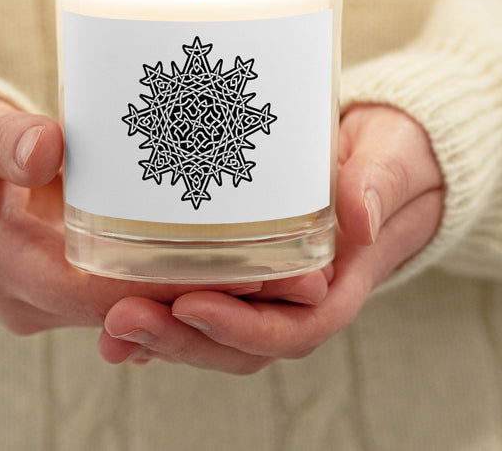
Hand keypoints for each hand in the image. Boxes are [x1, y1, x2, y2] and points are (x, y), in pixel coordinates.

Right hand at [0, 96, 326, 333]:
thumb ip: (0, 139)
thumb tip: (47, 148)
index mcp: (9, 267)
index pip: (103, 294)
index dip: (174, 287)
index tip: (241, 270)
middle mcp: (38, 299)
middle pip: (138, 312)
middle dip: (214, 299)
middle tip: (294, 273)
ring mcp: (58, 299)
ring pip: (144, 313)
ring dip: (210, 299)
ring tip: (287, 269)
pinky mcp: (74, 285)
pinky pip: (135, 297)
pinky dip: (183, 286)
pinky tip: (236, 262)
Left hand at [97, 104, 443, 372]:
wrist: (386, 158)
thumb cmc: (392, 159)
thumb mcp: (391, 160)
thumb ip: (378, 184)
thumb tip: (359, 216)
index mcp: (340, 282)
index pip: (294, 328)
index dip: (242, 328)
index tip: (191, 305)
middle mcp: (302, 297)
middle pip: (241, 343)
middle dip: (182, 339)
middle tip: (121, 318)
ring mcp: (272, 288)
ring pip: (216, 331)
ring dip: (163, 334)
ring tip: (109, 322)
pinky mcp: (248, 268)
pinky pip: (206, 299)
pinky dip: (164, 311)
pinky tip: (118, 305)